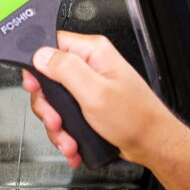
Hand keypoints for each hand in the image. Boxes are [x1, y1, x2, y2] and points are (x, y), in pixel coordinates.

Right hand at [22, 31, 176, 167]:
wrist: (152, 144)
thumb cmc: (135, 119)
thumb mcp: (95, 93)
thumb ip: (66, 69)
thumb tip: (40, 55)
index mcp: (94, 52)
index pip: (52, 44)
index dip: (38, 65)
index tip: (37, 87)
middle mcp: (91, 65)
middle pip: (49, 77)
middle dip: (48, 106)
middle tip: (56, 120)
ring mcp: (90, 85)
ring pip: (55, 101)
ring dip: (57, 125)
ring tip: (68, 139)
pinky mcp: (89, 103)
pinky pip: (66, 114)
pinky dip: (66, 132)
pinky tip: (73, 143)